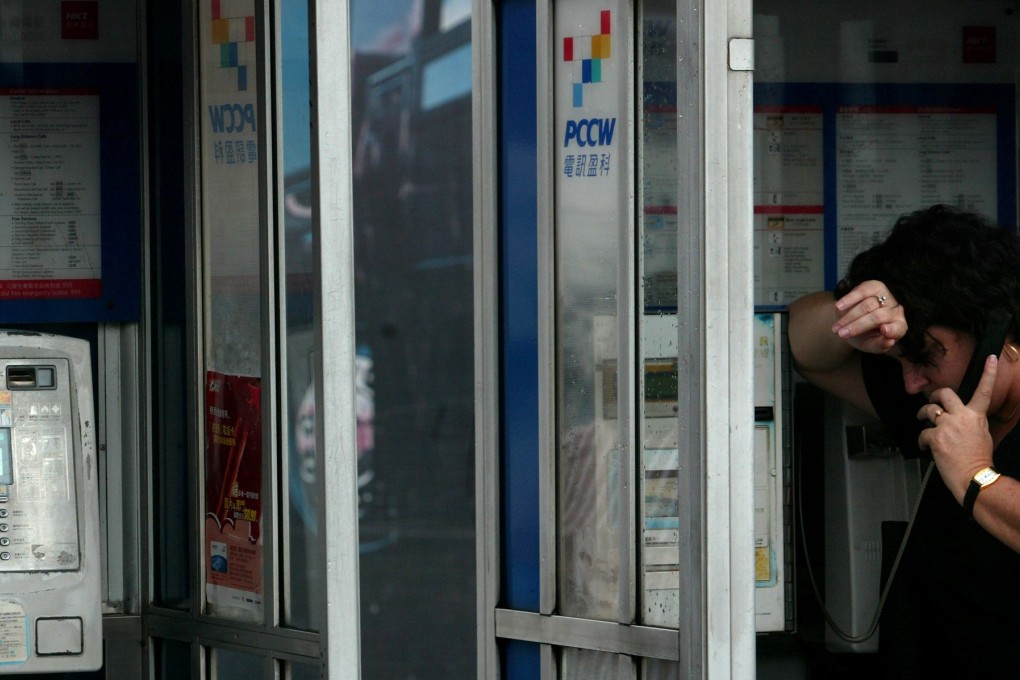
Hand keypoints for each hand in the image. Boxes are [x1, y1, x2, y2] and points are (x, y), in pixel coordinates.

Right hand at [831, 280, 906, 354]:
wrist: (852, 322)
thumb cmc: (864, 337)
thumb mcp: (870, 345)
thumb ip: (878, 345)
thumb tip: (889, 342)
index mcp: (898, 326)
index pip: (898, 328)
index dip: (892, 330)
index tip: (884, 330)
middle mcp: (895, 310)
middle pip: (878, 317)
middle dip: (858, 326)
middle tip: (842, 334)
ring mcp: (885, 297)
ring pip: (868, 305)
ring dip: (849, 317)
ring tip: (836, 327)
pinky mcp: (873, 287)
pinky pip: (862, 292)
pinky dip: (849, 299)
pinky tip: (839, 307)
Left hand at [917, 354, 997, 502]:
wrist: (975, 477)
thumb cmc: (978, 459)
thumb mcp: (982, 435)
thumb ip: (972, 421)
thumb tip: (964, 417)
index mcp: (976, 416)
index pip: (983, 391)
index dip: (988, 373)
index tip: (990, 359)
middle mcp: (961, 417)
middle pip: (944, 393)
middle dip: (934, 394)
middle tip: (931, 400)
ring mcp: (947, 426)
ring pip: (928, 411)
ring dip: (923, 416)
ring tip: (924, 425)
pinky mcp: (935, 437)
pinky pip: (922, 433)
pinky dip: (922, 441)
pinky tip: (927, 448)